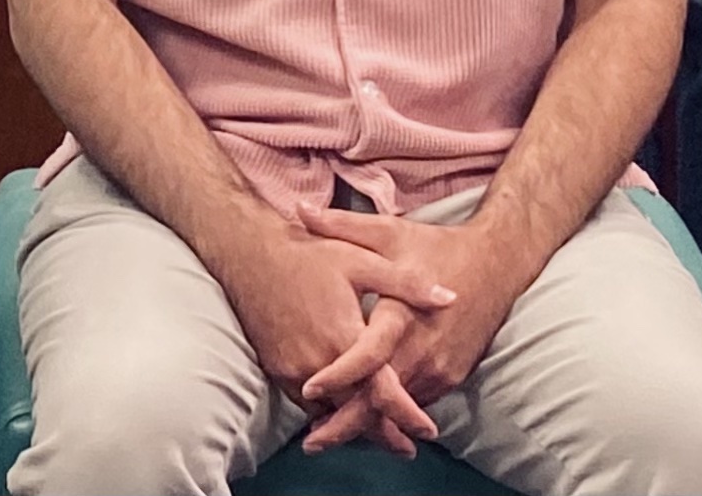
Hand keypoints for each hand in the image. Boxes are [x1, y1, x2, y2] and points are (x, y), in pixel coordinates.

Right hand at [213, 223, 453, 449]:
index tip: (427, 431)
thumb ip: (407, 284)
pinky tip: (341, 411)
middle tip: (406, 447)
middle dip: (384, 433)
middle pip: (357, 412)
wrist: (250, 253)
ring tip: (379, 434)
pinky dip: (328, 413)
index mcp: (344, 335)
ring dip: (355, 425)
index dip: (406, 415)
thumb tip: (450, 298)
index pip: (381, 390)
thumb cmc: (309, 254)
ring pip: (330, 413)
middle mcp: (319, 361)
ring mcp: (295, 368)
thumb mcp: (363, 258)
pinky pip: (307, 404)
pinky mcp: (278, 369)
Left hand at [292, 208, 514, 452]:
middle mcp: (423, 349)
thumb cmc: (437, 246)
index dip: (339, 374)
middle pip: (381, 397)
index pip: (369, 355)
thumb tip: (297, 210)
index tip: (309, 387)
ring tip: (329, 434)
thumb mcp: (389, 232)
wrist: (497, 263)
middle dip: (346, 423)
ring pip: (399, 407)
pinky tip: (367, 418)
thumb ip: (341, 225)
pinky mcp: (451, 377)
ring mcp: (440, 367)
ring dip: (368, 422)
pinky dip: (391, 412)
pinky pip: (415, 401)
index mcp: (403, 313)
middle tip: (312, 442)